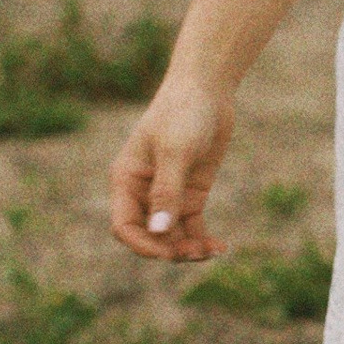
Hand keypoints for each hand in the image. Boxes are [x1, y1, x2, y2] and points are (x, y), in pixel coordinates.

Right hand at [109, 72, 234, 262]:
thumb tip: (159, 231)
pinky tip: (219, 247)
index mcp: (126, 180)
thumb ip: (167, 191)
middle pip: (149, 235)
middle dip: (169, 249)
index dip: (143, 244)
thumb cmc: (183, 112)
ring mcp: (169, 194)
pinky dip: (202, 238)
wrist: (208, 90)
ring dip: (188, 248)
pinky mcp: (191, 192)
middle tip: (196, 253)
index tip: (169, 252)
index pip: (124, 226)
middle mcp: (144, 191)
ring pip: (172, 234)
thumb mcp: (175, 151)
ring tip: (211, 252)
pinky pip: (192, 224)